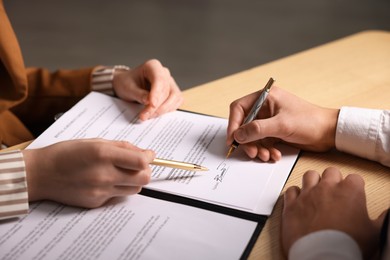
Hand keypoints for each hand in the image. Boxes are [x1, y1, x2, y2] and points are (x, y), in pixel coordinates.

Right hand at [22, 139, 154, 207]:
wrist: (41, 173)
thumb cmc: (67, 153)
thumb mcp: (96, 141)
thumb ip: (123, 147)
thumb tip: (146, 153)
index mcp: (103, 154)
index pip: (141, 161)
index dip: (149, 157)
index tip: (149, 155)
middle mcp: (104, 174)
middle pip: (143, 179)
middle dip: (145, 171)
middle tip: (138, 165)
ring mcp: (100, 191)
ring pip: (134, 189)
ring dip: (133, 180)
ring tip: (120, 173)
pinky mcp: (96, 202)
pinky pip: (117, 196)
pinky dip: (117, 188)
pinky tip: (102, 181)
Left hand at [112, 59, 183, 120]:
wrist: (128, 86)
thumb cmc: (127, 83)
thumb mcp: (128, 88)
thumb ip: (139, 94)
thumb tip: (149, 102)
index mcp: (153, 66)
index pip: (159, 80)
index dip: (157, 93)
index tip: (152, 105)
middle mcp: (164, 73)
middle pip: (167, 91)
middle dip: (156, 106)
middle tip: (144, 115)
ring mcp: (170, 83)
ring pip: (174, 97)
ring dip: (162, 109)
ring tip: (148, 115)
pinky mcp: (173, 93)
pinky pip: (176, 102)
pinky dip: (167, 110)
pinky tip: (155, 113)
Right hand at [227, 86, 338, 160]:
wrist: (329, 132)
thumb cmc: (310, 121)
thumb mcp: (281, 125)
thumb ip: (257, 129)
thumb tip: (238, 135)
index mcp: (266, 98)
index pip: (239, 108)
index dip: (233, 124)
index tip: (233, 139)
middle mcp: (265, 108)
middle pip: (244, 125)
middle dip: (247, 140)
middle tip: (252, 152)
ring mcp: (269, 120)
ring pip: (252, 136)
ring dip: (257, 148)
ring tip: (265, 156)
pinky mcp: (275, 131)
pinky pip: (262, 142)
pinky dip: (265, 150)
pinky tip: (273, 155)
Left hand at [281, 167, 384, 258]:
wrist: (322, 256)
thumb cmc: (348, 244)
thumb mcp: (373, 232)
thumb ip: (381, 219)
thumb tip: (387, 214)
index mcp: (350, 191)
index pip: (355, 178)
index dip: (355, 187)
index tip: (354, 195)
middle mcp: (327, 187)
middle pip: (331, 172)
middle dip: (334, 180)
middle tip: (336, 193)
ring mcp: (307, 194)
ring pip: (310, 175)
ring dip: (314, 181)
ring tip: (317, 193)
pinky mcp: (292, 204)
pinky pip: (291, 190)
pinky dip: (295, 194)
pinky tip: (299, 201)